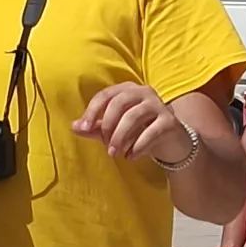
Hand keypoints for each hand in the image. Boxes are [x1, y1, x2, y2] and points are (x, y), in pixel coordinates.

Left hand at [72, 82, 191, 167]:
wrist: (172, 142)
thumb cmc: (140, 131)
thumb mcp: (115, 129)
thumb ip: (95, 127)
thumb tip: (73, 127)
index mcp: (128, 89)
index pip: (105, 95)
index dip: (92, 111)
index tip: (82, 128)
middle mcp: (144, 92)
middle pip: (119, 103)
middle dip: (108, 125)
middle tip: (105, 145)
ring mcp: (159, 105)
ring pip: (134, 116)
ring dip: (120, 137)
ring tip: (115, 153)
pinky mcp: (170, 121)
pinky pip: (151, 132)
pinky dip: (137, 146)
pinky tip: (131, 157)